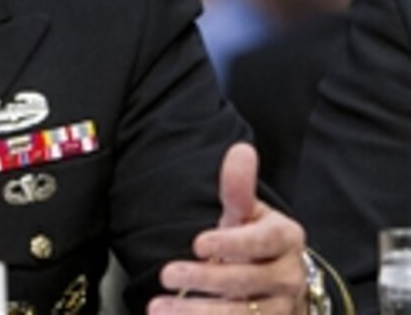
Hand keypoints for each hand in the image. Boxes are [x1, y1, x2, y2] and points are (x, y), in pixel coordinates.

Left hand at [148, 142, 307, 313]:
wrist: (276, 283)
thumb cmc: (254, 242)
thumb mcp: (247, 214)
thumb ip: (239, 187)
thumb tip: (241, 150)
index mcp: (285, 240)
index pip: (261, 242)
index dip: (231, 244)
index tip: (198, 244)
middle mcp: (287, 277)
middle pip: (247, 281)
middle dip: (205, 279)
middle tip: (167, 273)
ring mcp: (279, 309)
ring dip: (198, 313)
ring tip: (159, 309)